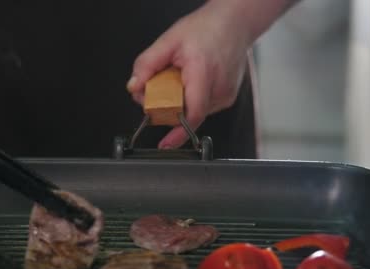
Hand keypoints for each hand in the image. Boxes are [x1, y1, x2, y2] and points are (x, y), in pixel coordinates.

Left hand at [126, 0, 295, 148]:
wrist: (235, 23)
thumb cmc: (207, 28)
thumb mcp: (169, 41)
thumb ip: (147, 64)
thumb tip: (134, 87)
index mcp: (203, 73)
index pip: (192, 112)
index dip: (178, 132)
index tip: (166, 143)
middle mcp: (218, 89)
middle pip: (188, 112)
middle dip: (169, 107)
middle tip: (159, 87)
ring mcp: (225, 96)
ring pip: (195, 110)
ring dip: (181, 101)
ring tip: (181, 77)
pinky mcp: (227, 98)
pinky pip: (203, 106)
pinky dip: (191, 98)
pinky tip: (192, 80)